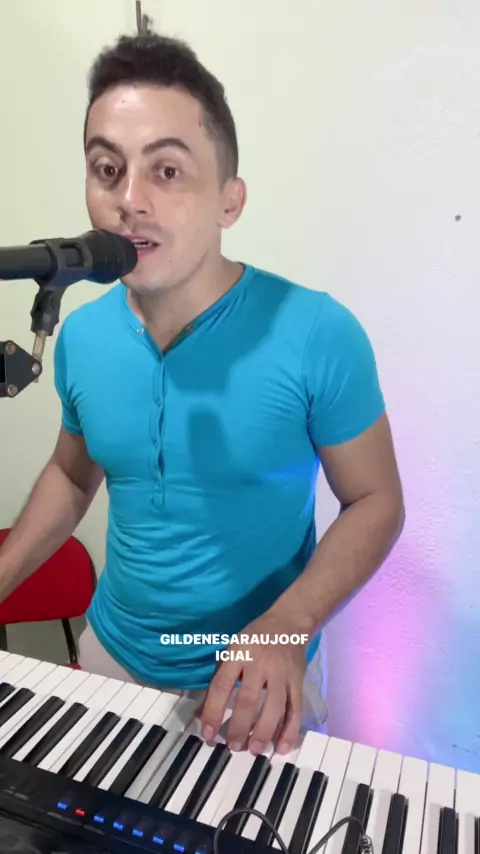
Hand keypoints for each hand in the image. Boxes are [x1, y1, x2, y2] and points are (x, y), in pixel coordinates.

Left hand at [199, 613, 307, 754]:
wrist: (288, 622)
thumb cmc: (254, 639)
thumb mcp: (230, 651)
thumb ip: (217, 683)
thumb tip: (200, 716)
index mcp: (239, 653)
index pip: (223, 685)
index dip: (213, 711)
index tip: (207, 734)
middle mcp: (260, 662)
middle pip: (249, 699)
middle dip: (240, 726)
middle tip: (233, 746)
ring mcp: (281, 672)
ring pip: (274, 706)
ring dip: (264, 731)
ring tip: (254, 749)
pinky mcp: (298, 681)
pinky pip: (295, 708)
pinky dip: (290, 730)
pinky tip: (282, 747)